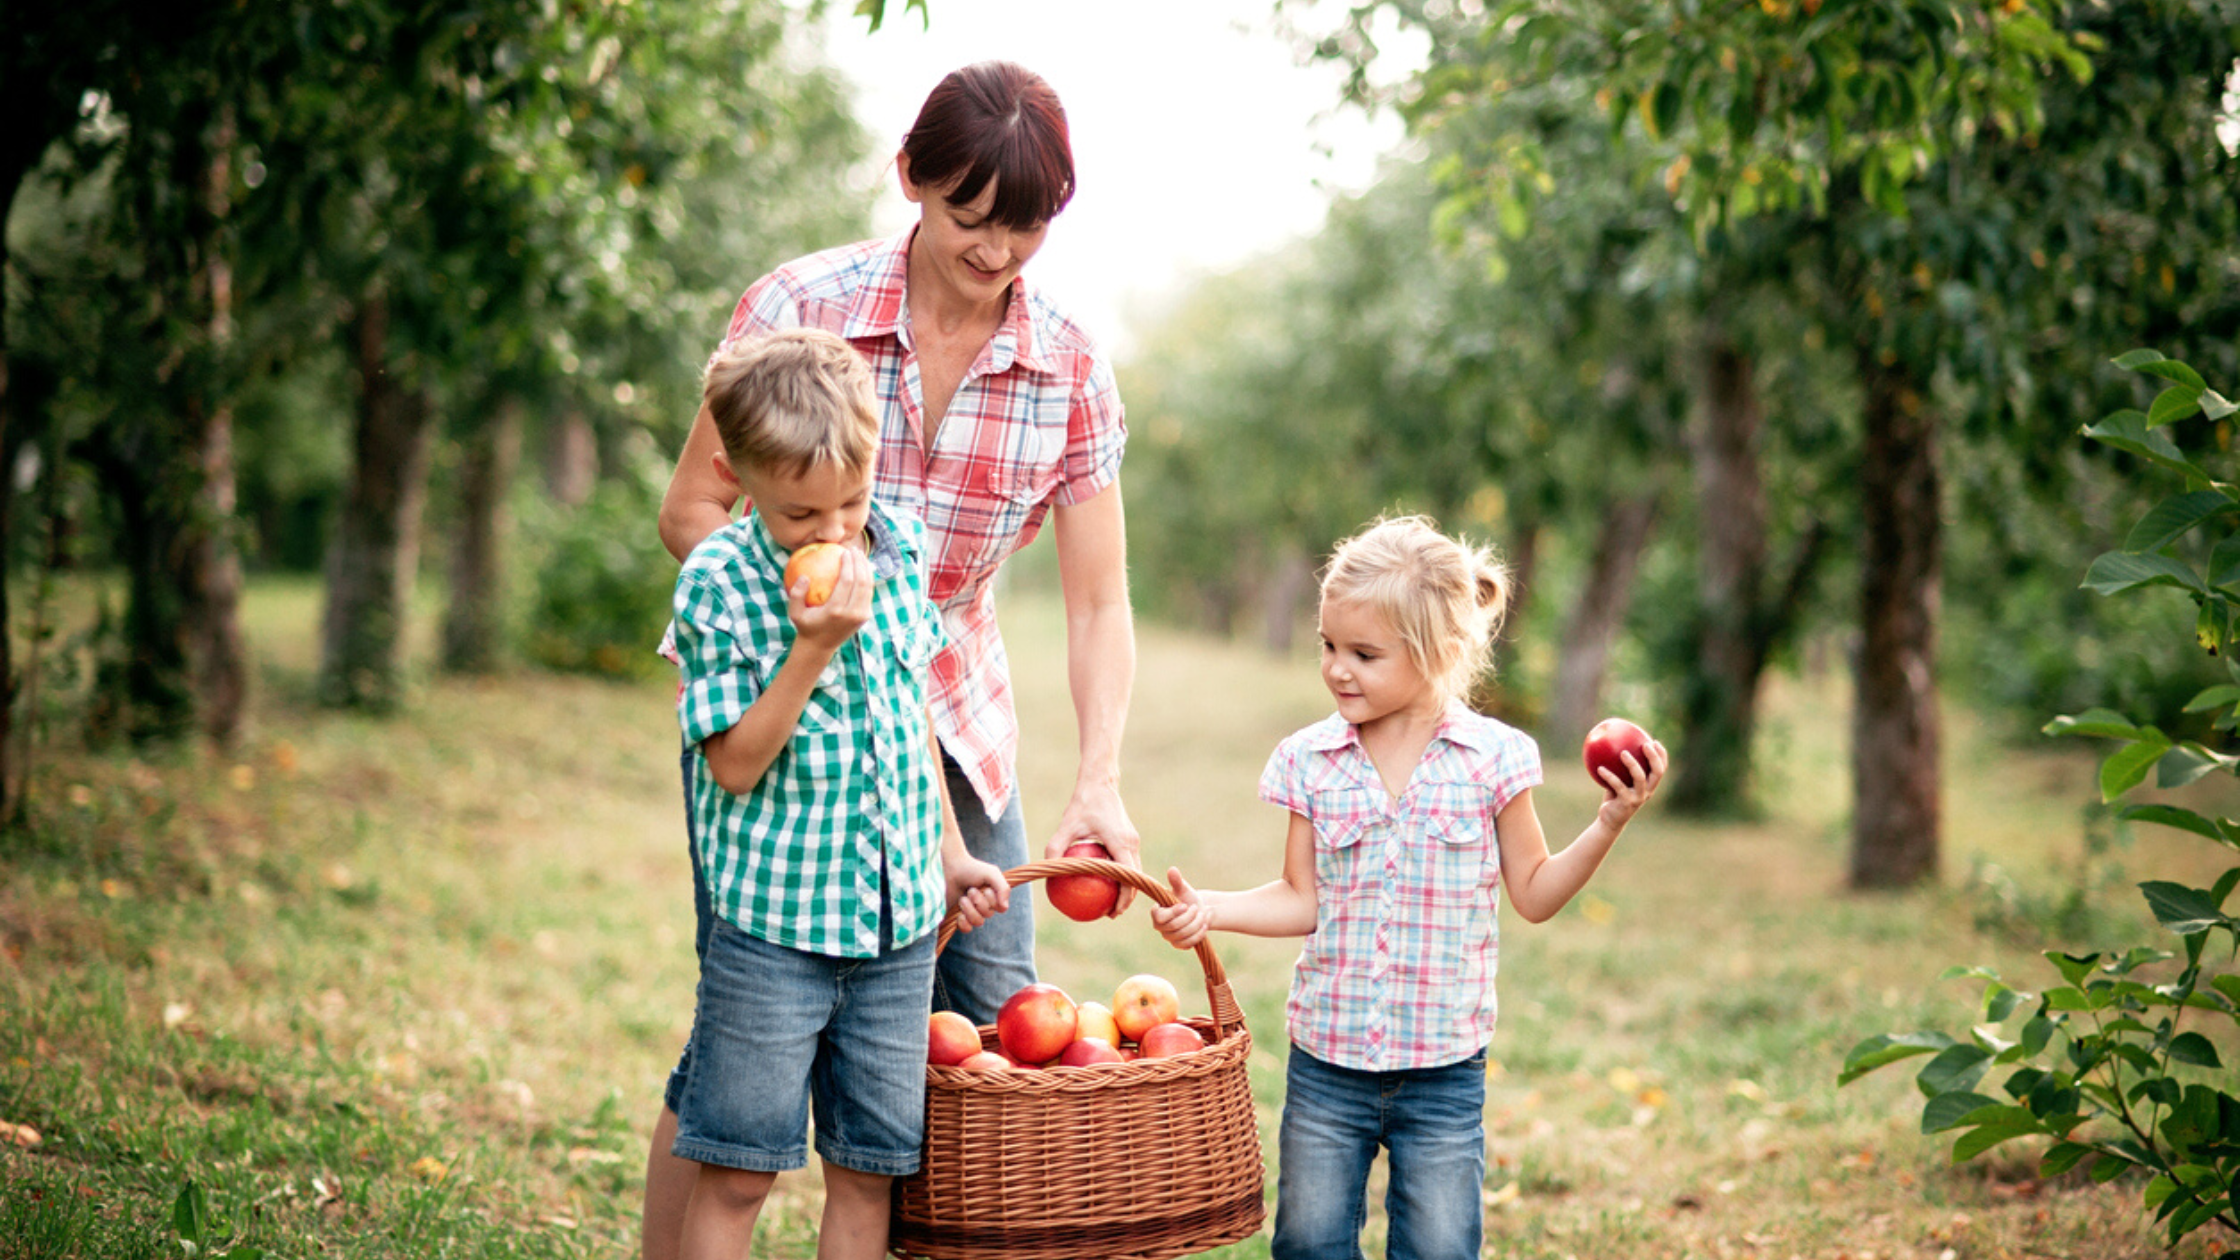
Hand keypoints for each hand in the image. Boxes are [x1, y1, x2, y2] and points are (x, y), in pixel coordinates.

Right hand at [787, 545, 871, 652]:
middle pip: (862, 582)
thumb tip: (804, 576)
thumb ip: (796, 594)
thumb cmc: (805, 626)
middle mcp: (852, 614)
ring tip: (859, 555)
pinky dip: (867, 578)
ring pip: (868, 587)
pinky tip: (861, 567)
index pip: (847, 582)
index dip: (849, 564)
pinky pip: (868, 593)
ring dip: (866, 568)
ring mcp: (861, 616)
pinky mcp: (865, 616)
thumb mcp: (794, 613)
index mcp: (836, 611)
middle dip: (860, 562)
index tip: (844, 552)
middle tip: (854, 549)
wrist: (820, 647)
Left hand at [945, 852, 1011, 933]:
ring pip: (978, 922)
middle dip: (979, 901)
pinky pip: (967, 929)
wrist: (949, 869)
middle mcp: (982, 905)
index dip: (993, 901)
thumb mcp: (992, 873)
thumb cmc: (970, 869)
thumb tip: (1004, 907)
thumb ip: (1003, 888)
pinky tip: (959, 914)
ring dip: (970, 909)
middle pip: (988, 915)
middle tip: (970, 890)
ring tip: (962, 898)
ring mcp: (970, 912)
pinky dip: (964, 922)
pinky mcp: (958, 917)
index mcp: (992, 896)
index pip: (1001, 908)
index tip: (987, 889)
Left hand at [1045, 779, 1142, 914]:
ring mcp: (1133, 840)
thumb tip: (1047, 872)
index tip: (1112, 912)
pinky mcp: (1130, 837)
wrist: (1100, 782)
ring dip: (1126, 888)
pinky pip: (1128, 861)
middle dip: (1127, 899)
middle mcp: (1131, 843)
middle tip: (1110, 913)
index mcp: (1121, 843)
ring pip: (1134, 871)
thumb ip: (1056, 848)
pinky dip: (1122, 875)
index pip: (1128, 878)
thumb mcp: (1066, 826)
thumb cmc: (1083, 804)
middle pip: (1136, 879)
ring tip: (1110, 902)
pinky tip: (1104, 881)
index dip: (1124, 899)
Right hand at [1149, 867, 1210, 949]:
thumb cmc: (1187, 897)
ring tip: (1202, 915)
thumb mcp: (1183, 889)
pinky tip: (1204, 926)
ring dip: (1196, 924)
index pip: (1160, 917)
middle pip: (1174, 926)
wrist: (1198, 910)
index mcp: (1156, 912)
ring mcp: (1168, 937)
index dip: (1173, 913)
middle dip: (1190, 917)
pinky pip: (1187, 944)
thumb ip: (1176, 881)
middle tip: (1197, 908)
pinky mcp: (1178, 944)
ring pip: (1183, 935)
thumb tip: (1172, 869)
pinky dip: (1198, 934)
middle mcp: (1159, 926)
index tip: (1185, 905)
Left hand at [1595, 738, 1669, 829]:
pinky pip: (1618, 786)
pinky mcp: (1627, 802)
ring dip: (1632, 763)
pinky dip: (1609, 776)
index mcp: (1649, 785)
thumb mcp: (1618, 781)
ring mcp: (1639, 797)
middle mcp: (1648, 791)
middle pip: (1657, 772)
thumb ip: (1619, 767)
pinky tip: (1599, 768)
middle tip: (1645, 744)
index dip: (1662, 755)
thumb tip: (1611, 745)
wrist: (1610, 820)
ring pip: (1640, 777)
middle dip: (1654, 757)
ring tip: (1622, 752)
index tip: (1654, 741)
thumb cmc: (1614, 797)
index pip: (1661, 769)